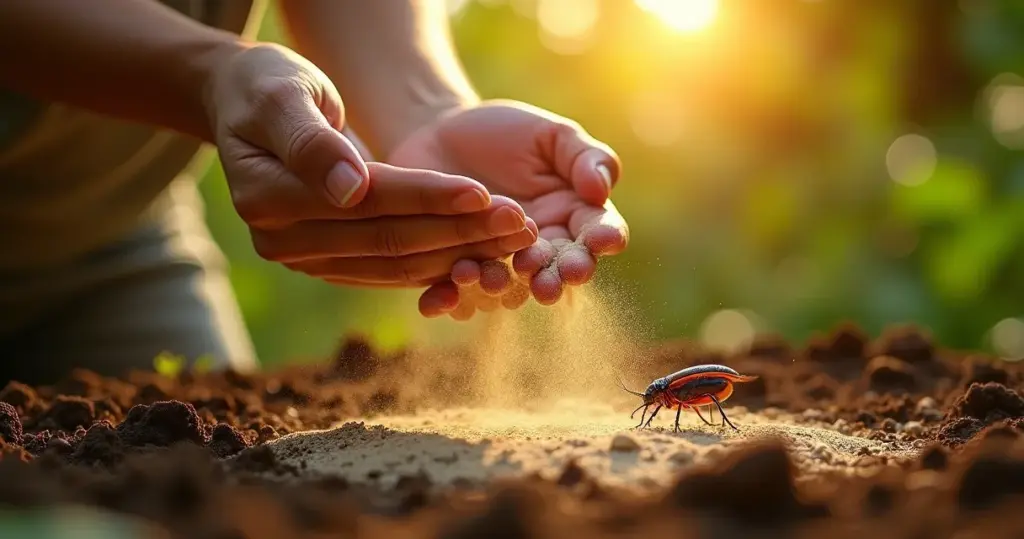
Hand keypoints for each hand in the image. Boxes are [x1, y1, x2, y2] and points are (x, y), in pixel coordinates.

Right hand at [205, 45, 536, 285]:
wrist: (249, 108)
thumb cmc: (267, 88)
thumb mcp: (282, 95)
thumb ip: (311, 142)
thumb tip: (349, 190)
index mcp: (267, 201)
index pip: (366, 205)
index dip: (427, 199)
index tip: (484, 192)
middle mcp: (283, 243)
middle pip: (388, 243)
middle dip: (459, 233)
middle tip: (521, 224)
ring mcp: (307, 261)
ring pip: (397, 265)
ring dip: (461, 253)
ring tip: (517, 239)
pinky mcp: (332, 265)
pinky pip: (394, 270)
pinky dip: (442, 261)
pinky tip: (487, 250)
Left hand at [387, 100, 628, 317]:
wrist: (438, 135)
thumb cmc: (504, 131)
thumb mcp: (550, 134)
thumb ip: (584, 156)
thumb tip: (601, 191)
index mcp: (573, 213)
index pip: (599, 229)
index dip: (604, 237)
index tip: (603, 241)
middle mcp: (544, 246)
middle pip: (558, 268)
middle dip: (556, 276)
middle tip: (550, 282)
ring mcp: (502, 262)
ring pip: (510, 284)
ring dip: (504, 287)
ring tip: (493, 280)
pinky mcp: (461, 270)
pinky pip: (461, 291)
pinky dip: (453, 296)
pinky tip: (447, 292)